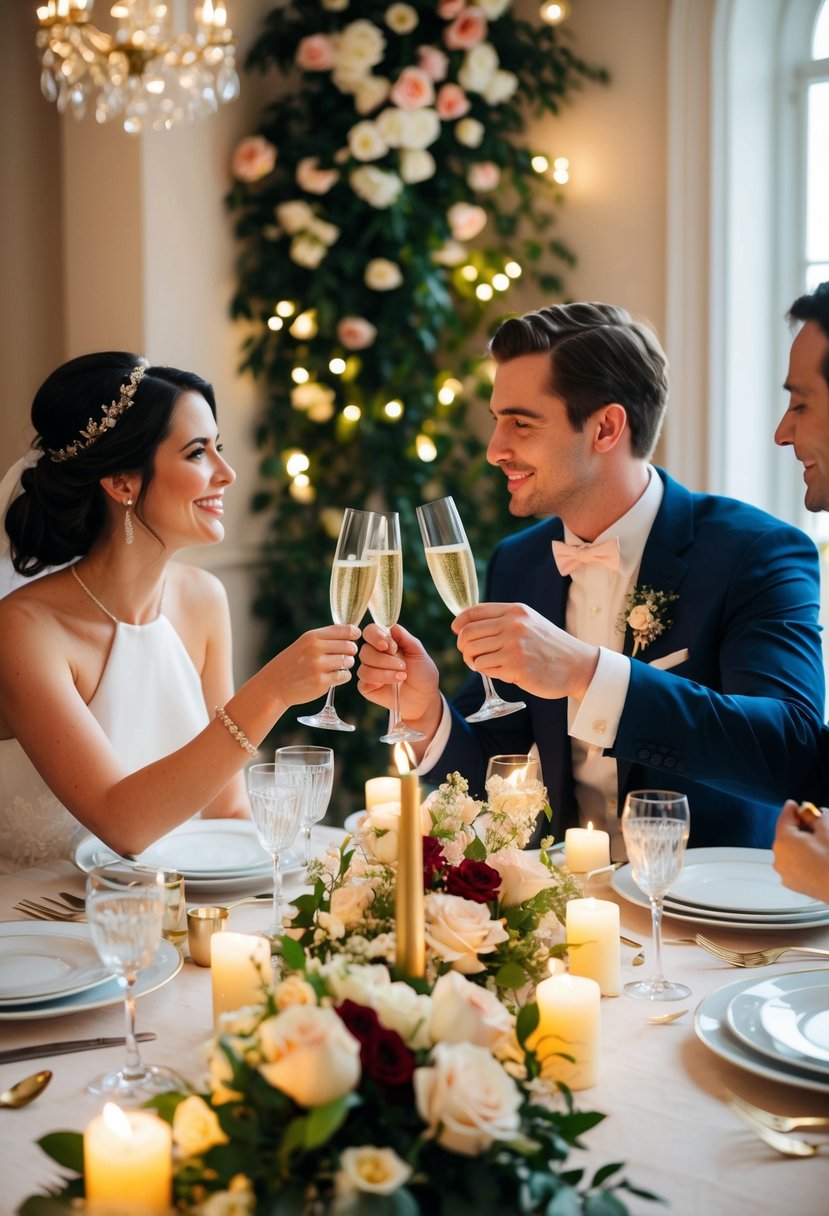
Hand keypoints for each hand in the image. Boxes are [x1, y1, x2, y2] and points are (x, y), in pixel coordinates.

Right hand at [267, 624, 359, 707]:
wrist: (275, 684)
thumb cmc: (293, 662)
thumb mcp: (304, 644)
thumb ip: (325, 638)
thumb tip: (352, 632)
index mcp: (311, 637)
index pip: (343, 630)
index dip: (354, 633)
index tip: (355, 636)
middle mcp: (315, 649)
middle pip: (349, 646)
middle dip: (351, 651)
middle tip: (345, 655)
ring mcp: (318, 666)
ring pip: (348, 661)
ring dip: (347, 664)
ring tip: (338, 666)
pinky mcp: (321, 682)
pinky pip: (344, 676)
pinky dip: (343, 676)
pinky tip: (334, 676)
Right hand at [357, 622, 441, 731]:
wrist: (424, 697)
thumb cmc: (422, 674)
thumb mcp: (418, 652)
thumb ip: (404, 637)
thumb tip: (391, 626)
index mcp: (385, 643)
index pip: (370, 631)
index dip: (376, 636)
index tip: (390, 646)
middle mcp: (374, 655)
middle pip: (365, 649)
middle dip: (385, 658)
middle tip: (402, 665)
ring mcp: (369, 670)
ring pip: (365, 664)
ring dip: (386, 670)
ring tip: (403, 675)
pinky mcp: (366, 685)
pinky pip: (365, 678)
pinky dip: (381, 678)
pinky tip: (394, 682)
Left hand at [452, 602, 599, 699]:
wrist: (577, 665)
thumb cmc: (550, 646)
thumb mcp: (529, 622)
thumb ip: (503, 621)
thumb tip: (467, 626)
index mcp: (515, 611)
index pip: (474, 612)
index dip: (460, 623)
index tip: (457, 631)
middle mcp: (513, 625)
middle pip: (467, 634)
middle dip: (464, 647)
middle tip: (471, 656)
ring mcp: (513, 645)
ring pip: (472, 653)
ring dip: (474, 662)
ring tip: (486, 665)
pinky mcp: (515, 666)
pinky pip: (484, 669)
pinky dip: (487, 672)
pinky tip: (501, 672)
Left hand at [773, 799, 828, 901]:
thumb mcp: (826, 830)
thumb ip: (813, 816)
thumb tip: (807, 811)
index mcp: (784, 841)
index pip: (784, 817)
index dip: (792, 809)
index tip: (795, 805)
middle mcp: (779, 857)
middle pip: (786, 834)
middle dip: (798, 828)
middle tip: (813, 824)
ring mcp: (784, 872)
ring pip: (789, 850)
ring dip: (800, 843)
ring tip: (817, 843)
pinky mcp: (792, 883)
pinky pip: (793, 863)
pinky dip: (801, 858)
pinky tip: (816, 857)